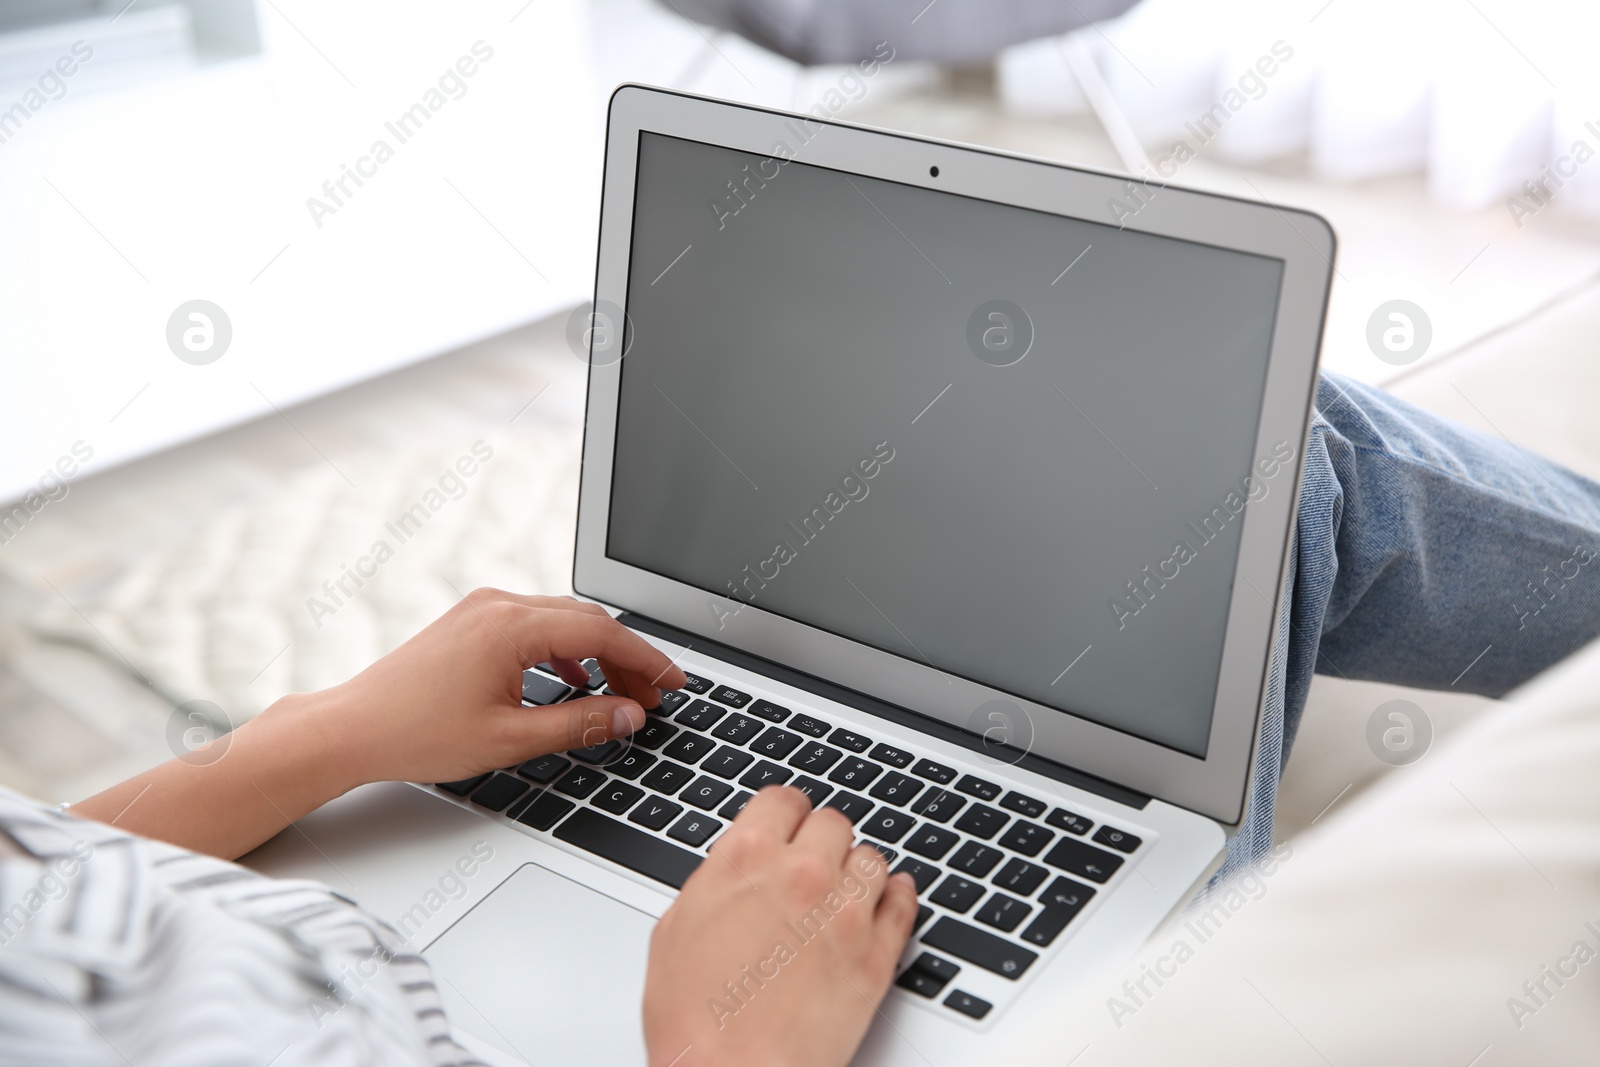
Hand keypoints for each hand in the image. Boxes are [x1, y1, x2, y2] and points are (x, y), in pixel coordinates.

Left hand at [75, 589, 685, 860]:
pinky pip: (535, 626)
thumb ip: (579, 723)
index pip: (602, 632)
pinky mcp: (470, 621)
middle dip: (627, 660)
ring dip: (597, 655)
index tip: (674, 683)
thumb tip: (628, 715)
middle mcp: (499, 606)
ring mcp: (482, 609)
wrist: (350, 728)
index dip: (646, 659)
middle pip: (587, 621)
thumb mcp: (509, 739)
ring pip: (562, 621)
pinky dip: (564, 651)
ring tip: (619, 697)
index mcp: (511, 626)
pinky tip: (571, 684)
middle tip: (654, 698)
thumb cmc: (416, 734)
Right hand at [643, 786, 918, 1066]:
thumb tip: (732, 873)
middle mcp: (801, 874)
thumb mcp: (674, 930)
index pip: (783, 799)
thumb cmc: (694, 1021)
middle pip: (832, 823)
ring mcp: (845, 913)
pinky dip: (897, 897)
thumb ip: (714, 883)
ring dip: (856, 870)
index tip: (789, 826)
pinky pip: (904, 903)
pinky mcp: (876, 956)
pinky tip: (888, 900)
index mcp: (746, 858)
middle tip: (812, 865)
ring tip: (843, 892)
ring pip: (871, 858)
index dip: (785, 814)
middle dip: (821, 842)